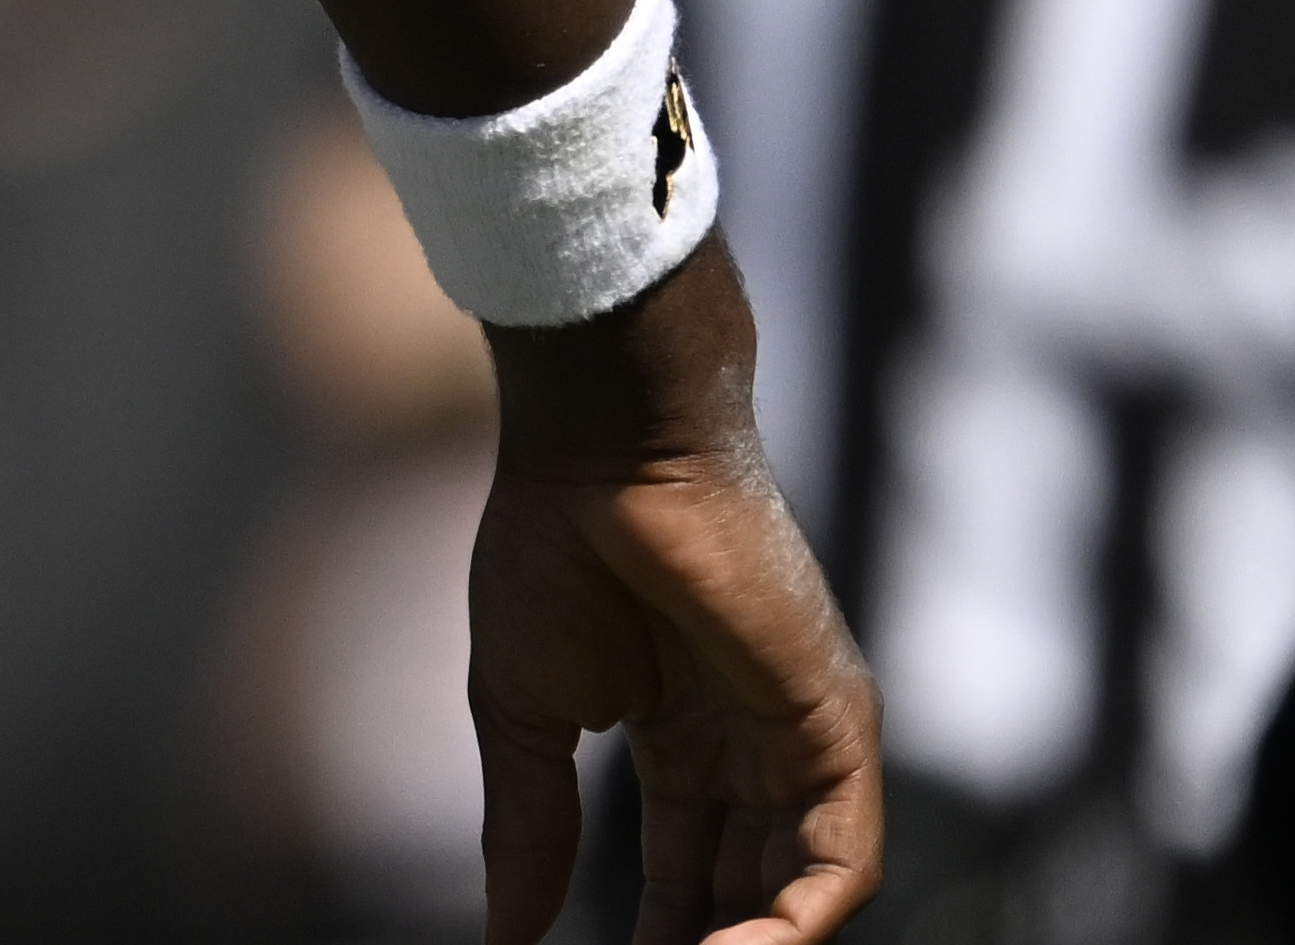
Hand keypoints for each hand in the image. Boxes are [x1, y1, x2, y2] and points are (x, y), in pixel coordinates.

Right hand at [467, 244, 879, 942]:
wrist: (603, 451)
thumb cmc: (551, 548)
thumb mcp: (524, 714)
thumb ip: (527, 826)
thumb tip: (505, 938)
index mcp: (681, 735)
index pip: (684, 867)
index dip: (655, 933)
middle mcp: (753, 745)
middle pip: (745, 888)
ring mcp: (801, 737)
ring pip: (801, 887)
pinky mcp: (836, 724)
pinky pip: (841, 856)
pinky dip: (799, 919)